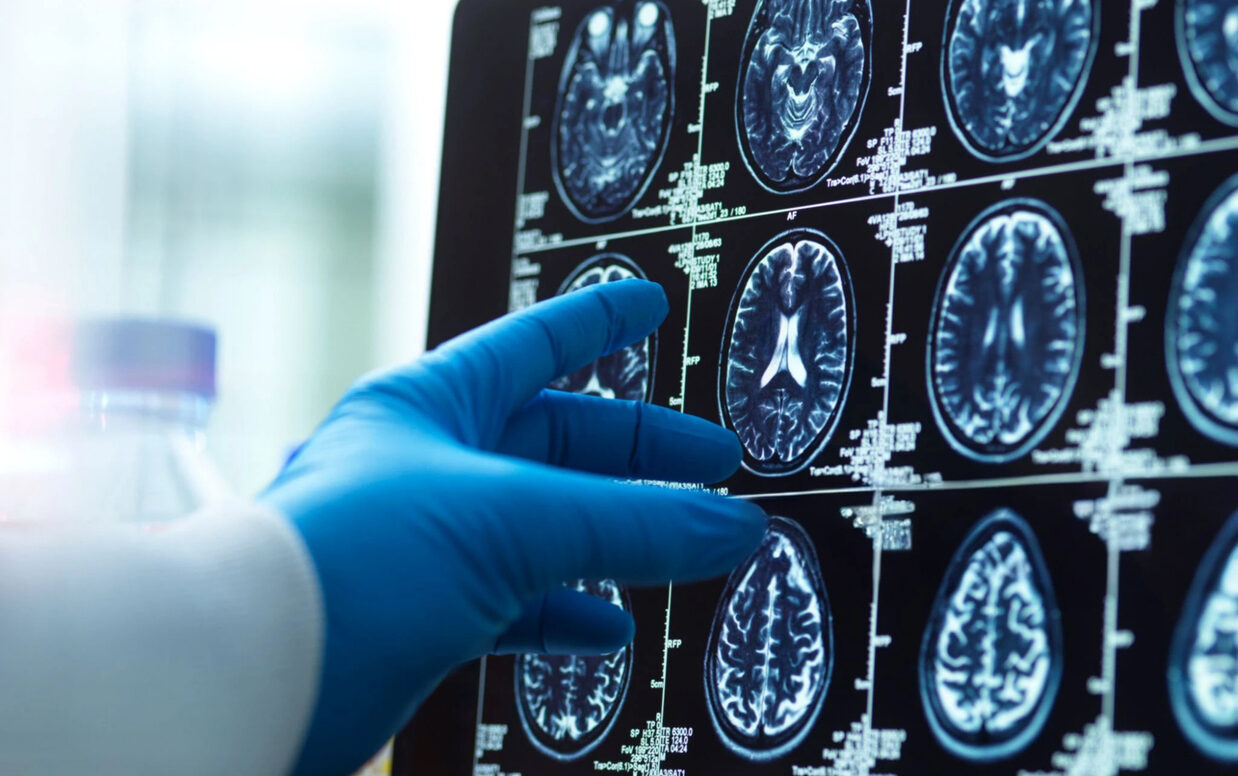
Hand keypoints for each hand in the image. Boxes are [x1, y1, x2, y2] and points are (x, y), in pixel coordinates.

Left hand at [261, 279, 767, 775]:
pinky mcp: (423, 614)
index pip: (532, 342)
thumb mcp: (508, 520)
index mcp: (431, 403)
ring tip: (684, 543)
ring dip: (616, 537)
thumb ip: (629, 523)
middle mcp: (427, 464)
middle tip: (711, 463)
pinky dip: (569, 611)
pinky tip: (610, 625)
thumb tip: (731, 527)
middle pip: (554, 440)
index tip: (647, 306)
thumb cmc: (348, 561)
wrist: (255, 673)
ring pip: (544, 526)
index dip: (597, 321)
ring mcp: (426, 541)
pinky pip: (517, 601)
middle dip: (636, 453)